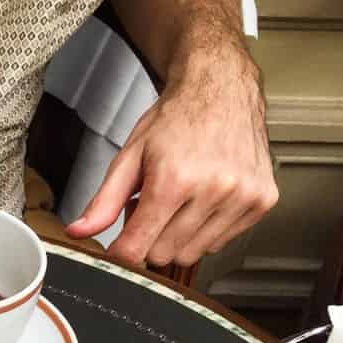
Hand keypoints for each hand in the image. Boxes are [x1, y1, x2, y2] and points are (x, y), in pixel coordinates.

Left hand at [66, 47, 278, 268]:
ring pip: (192, 254)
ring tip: (180, 201)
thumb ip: (103, 201)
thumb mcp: (130, 157)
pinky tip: (204, 200)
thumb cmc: (176, 119)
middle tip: (155, 206)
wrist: (222, 87)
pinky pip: (220, 243)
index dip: (123, 251)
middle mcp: (214, 188)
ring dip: (179, 236)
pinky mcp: (262, 200)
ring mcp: (242, 196)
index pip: (138, 249)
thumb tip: (79, 232)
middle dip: (152, 237)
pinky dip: (206, 230)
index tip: (121, 244)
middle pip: (163, 256)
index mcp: (175, 179)